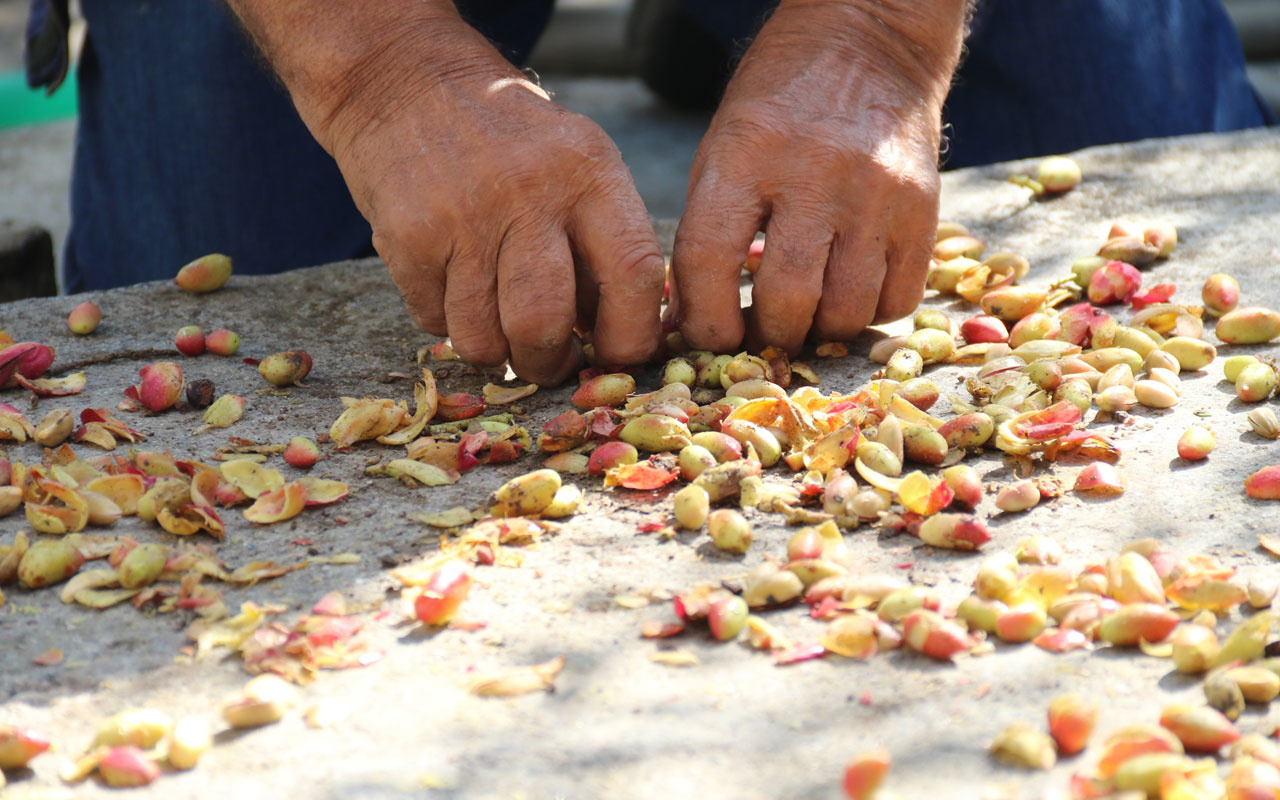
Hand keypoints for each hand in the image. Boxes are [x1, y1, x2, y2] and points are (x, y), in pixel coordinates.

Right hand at [230, 2, 664, 384]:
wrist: (402, 81)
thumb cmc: (507, 138)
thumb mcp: (574, 161)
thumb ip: (599, 240)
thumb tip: (614, 335)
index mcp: (590, 172)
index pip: (632, 274)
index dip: (630, 336)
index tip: (616, 354)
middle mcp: (530, 193)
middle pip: (545, 323)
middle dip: (547, 362)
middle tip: (546, 361)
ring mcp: (463, 217)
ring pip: (483, 337)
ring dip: (493, 350)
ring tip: (497, 326)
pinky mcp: (408, 237)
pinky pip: (434, 320)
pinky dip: (446, 320)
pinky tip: (452, 284)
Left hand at [669, 0, 968, 354]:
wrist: (870, 40)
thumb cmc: (781, 101)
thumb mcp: (724, 145)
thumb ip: (707, 229)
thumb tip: (693, 323)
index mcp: (746, 154)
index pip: (710, 259)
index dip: (705, 318)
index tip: (710, 336)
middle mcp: (815, 175)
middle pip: (789, 298)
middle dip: (769, 334)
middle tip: (763, 330)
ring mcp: (876, 194)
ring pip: (847, 310)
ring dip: (820, 330)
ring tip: (808, 312)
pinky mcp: (922, 209)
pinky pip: (898, 298)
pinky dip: (869, 313)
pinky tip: (850, 291)